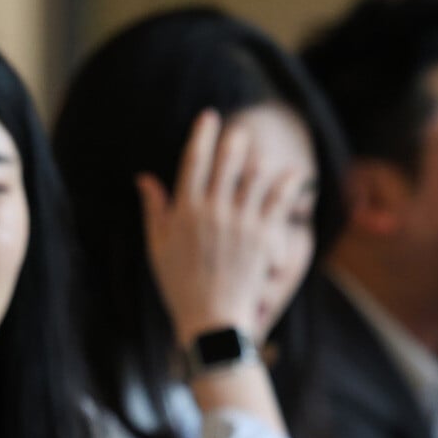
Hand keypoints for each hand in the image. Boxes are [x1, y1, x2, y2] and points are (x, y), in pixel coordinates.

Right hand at [138, 109, 309, 352]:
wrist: (211, 320)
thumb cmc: (180, 285)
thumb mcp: (158, 247)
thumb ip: (154, 209)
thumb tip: (145, 178)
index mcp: (184, 211)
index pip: (194, 161)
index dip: (202, 134)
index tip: (209, 117)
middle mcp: (213, 211)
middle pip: (227, 160)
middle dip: (234, 139)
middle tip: (239, 132)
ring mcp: (240, 222)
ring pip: (255, 175)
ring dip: (259, 161)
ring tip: (260, 158)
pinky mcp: (264, 236)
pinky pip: (280, 199)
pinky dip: (288, 183)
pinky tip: (293, 175)